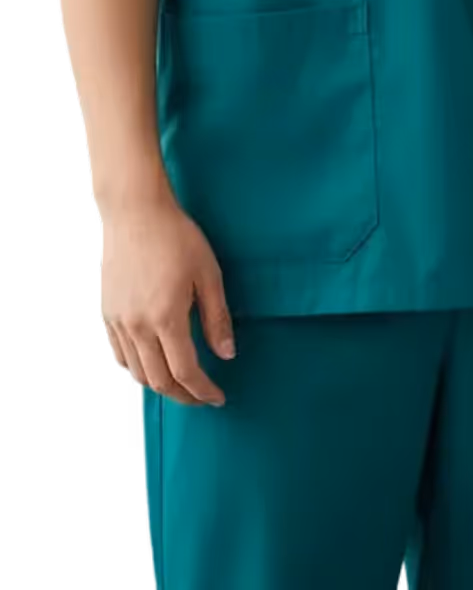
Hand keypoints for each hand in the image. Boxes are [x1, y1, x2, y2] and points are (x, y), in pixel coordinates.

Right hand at [98, 186, 233, 406]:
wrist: (135, 214)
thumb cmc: (178, 238)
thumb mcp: (209, 274)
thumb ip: (216, 318)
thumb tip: (226, 354)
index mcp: (166, 318)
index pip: (185, 371)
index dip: (202, 390)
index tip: (218, 398)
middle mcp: (137, 327)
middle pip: (158, 380)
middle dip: (183, 395)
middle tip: (203, 397)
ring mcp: (117, 323)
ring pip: (136, 374)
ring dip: (160, 385)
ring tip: (182, 384)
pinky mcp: (106, 316)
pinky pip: (118, 357)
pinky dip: (136, 370)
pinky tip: (151, 366)